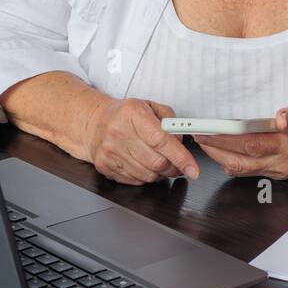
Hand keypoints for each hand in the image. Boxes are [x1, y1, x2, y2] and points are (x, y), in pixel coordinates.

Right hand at [82, 97, 199, 184]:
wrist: (94, 123)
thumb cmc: (125, 115)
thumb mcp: (150, 106)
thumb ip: (171, 121)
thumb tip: (182, 142)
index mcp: (132, 114)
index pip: (161, 141)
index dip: (181, 157)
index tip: (193, 169)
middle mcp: (118, 133)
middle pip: (157, 162)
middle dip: (173, 167)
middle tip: (178, 164)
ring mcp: (110, 152)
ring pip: (148, 175)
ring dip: (160, 173)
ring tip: (159, 162)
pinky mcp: (105, 167)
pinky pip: (135, 181)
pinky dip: (145, 176)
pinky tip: (143, 164)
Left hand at [193, 95, 287, 179]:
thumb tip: (279, 118)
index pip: (250, 143)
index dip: (226, 139)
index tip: (208, 130)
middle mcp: (284, 161)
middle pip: (241, 160)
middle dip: (215, 149)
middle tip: (197, 136)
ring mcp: (281, 169)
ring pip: (243, 169)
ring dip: (221, 157)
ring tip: (205, 143)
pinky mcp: (280, 171)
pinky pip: (251, 171)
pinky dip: (233, 163)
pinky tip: (223, 154)